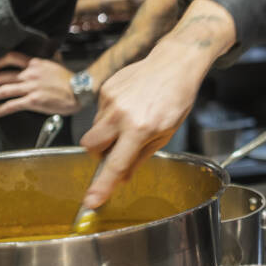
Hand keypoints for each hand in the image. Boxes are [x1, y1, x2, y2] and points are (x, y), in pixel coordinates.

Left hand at [0, 52, 78, 116]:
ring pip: (4, 90)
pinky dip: (3, 108)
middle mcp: (30, 74)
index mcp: (34, 64)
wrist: (81, 90)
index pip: (10, 58)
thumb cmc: (68, 81)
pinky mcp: (35, 100)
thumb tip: (32, 66)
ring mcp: (32, 87)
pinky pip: (14, 104)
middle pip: (1, 76)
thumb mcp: (53, 66)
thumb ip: (40, 66)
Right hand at [79, 52, 202, 208]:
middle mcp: (121, 115)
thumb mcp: (165, 134)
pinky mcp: (106, 88)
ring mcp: (111, 100)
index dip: (102, 186)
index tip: (91, 201)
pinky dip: (110, 115)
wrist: (173, 64)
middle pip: (90, 146)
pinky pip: (99, 111)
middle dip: (99, 153)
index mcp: (140, 129)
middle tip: (117, 149)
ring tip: (131, 120)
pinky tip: (129, 106)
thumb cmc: (175, 99)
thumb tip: (121, 178)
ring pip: (95, 129)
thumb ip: (140, 157)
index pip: (115, 165)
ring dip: (107, 133)